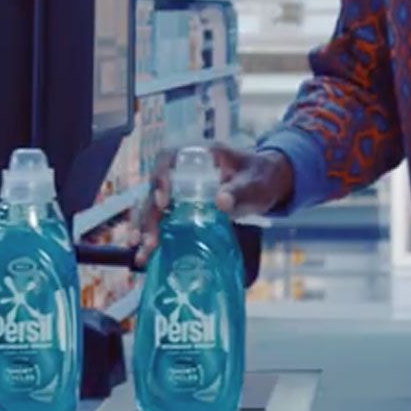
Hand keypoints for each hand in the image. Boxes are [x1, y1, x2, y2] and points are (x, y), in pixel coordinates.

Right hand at [133, 142, 292, 266]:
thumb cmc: (261, 176)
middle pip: (155, 189)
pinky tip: (146, 255)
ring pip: (153, 207)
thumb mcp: (254, 182)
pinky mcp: (183, 208)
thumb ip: (240, 190)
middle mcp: (182, 171)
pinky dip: (154, 235)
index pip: (167, 159)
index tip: (163, 201)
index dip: (160, 178)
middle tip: (148, 239)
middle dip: (148, 215)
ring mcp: (181, 190)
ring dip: (145, 228)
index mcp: (198, 155)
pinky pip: (162, 220)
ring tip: (142, 253)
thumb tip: (221, 201)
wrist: (268, 184)